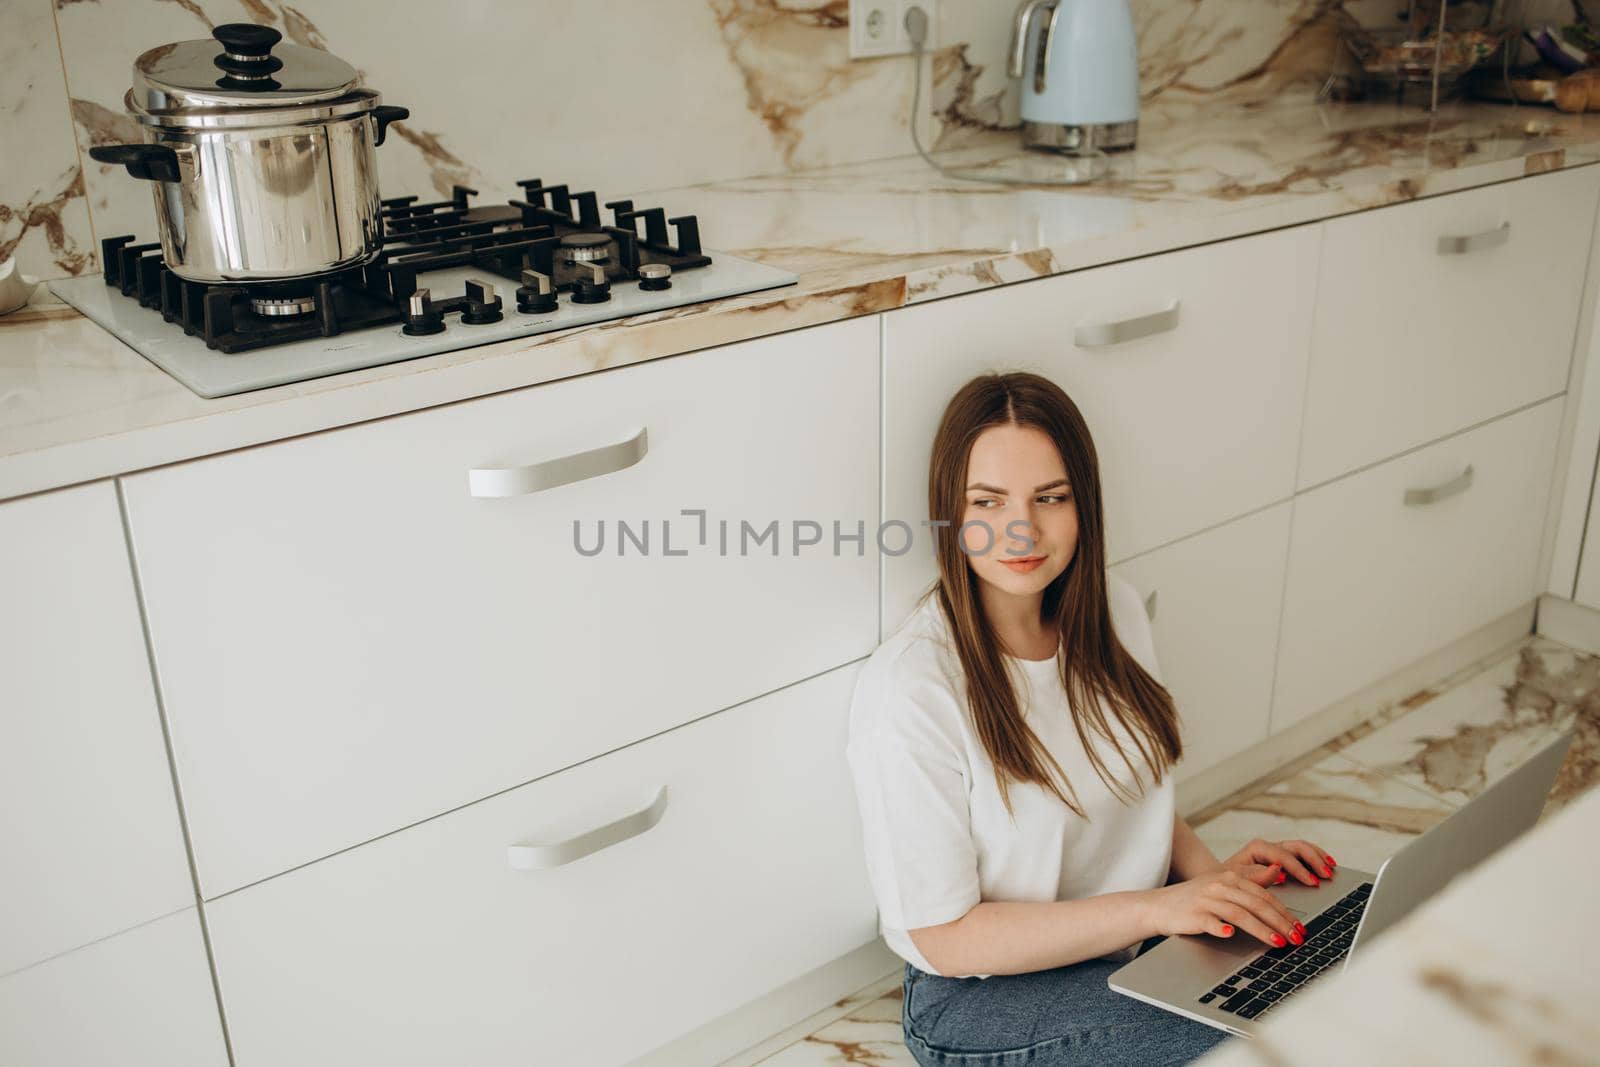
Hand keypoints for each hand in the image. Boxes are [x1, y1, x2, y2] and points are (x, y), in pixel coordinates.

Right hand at [1144, 869, 1303, 947]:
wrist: (1159, 906)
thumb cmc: (1195, 899)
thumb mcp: (1224, 885)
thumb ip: (1251, 880)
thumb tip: (1278, 870)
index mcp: (1230, 876)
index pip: (1264, 895)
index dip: (1285, 912)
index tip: (1300, 928)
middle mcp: (1220, 885)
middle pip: (1256, 904)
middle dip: (1281, 922)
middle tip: (1297, 938)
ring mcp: (1206, 899)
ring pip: (1240, 914)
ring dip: (1261, 929)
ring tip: (1278, 943)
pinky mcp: (1194, 914)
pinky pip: (1210, 922)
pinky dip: (1221, 928)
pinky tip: (1231, 935)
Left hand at [1221, 837, 1336, 887]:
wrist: (1221, 883)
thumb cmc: (1227, 882)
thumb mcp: (1238, 880)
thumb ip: (1257, 876)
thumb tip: (1278, 870)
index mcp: (1258, 849)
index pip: (1284, 856)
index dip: (1300, 869)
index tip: (1312, 883)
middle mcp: (1269, 847)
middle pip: (1297, 847)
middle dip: (1314, 860)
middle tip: (1327, 876)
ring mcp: (1276, 851)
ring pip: (1302, 847)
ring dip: (1319, 857)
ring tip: (1332, 869)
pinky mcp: (1282, 859)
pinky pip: (1303, 854)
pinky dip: (1317, 858)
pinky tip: (1328, 866)